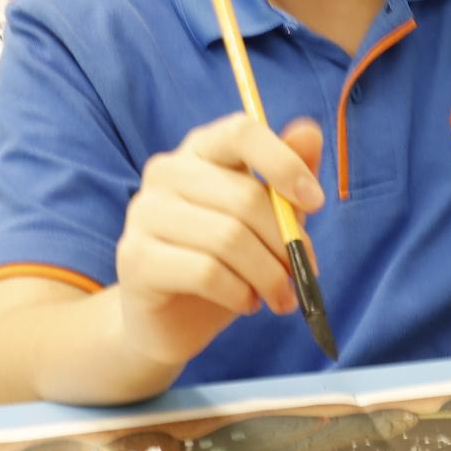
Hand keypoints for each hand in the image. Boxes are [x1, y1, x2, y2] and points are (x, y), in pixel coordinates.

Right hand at [116, 114, 325, 368]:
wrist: (171, 320)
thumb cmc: (226, 262)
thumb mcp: (266, 220)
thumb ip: (286, 176)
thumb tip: (310, 130)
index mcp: (200, 151)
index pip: (241, 131)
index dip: (284, 162)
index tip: (316, 202)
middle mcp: (166, 172)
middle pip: (245, 197)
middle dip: (286, 242)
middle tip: (303, 273)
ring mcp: (144, 212)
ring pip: (228, 239)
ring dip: (268, 276)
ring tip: (280, 297)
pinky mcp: (135, 257)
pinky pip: (206, 272)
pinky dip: (240, 293)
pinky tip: (246, 303)